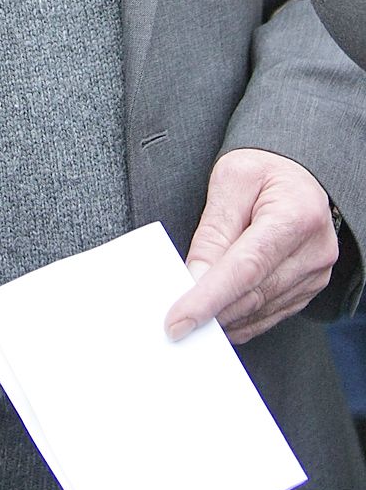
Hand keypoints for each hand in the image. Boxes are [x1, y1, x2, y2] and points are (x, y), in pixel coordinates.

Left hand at [164, 147, 338, 344]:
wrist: (294, 170)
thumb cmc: (262, 168)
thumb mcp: (230, 181)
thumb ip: (214, 231)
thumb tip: (195, 278)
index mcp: (296, 214)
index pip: (247, 267)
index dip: (209, 298)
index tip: (179, 321)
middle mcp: (314, 249)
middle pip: (254, 294)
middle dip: (210, 311)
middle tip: (174, 321)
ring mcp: (316, 272)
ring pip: (261, 309)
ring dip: (225, 318)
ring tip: (191, 317)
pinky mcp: (310, 286)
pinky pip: (272, 313)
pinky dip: (242, 318)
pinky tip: (219, 317)